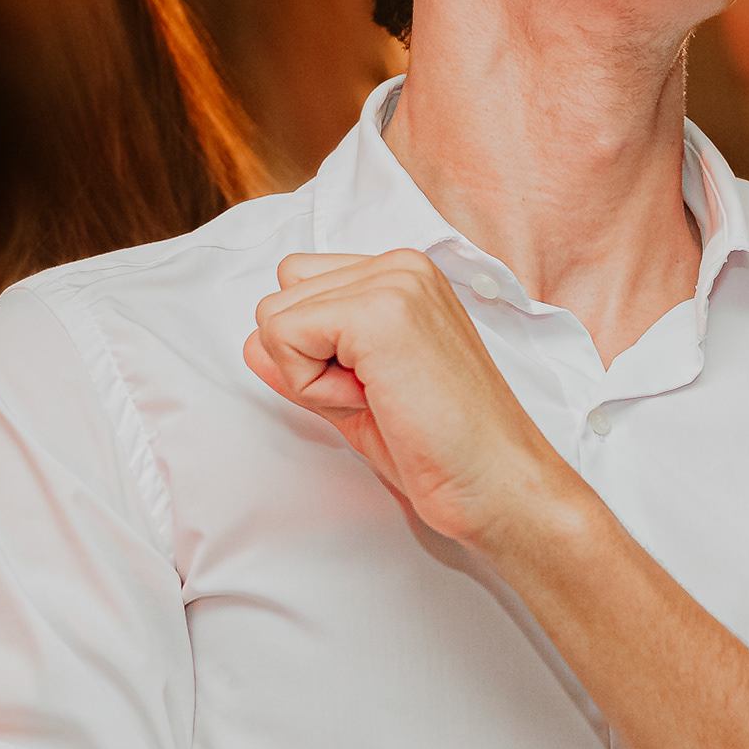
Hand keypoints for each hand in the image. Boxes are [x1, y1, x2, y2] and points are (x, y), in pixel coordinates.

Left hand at [244, 250, 575, 546]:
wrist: (495, 483)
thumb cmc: (442, 447)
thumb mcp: (354, 393)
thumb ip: (306, 361)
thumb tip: (253, 344)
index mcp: (401, 275)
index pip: (297, 286)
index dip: (316, 351)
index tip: (377, 386)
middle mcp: (399, 265)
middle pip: (278, 297)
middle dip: (307, 360)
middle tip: (378, 396)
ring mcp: (393, 282)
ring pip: (275, 317)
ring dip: (310, 374)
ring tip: (379, 398)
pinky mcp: (380, 313)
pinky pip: (285, 338)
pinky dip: (312, 385)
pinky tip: (373, 401)